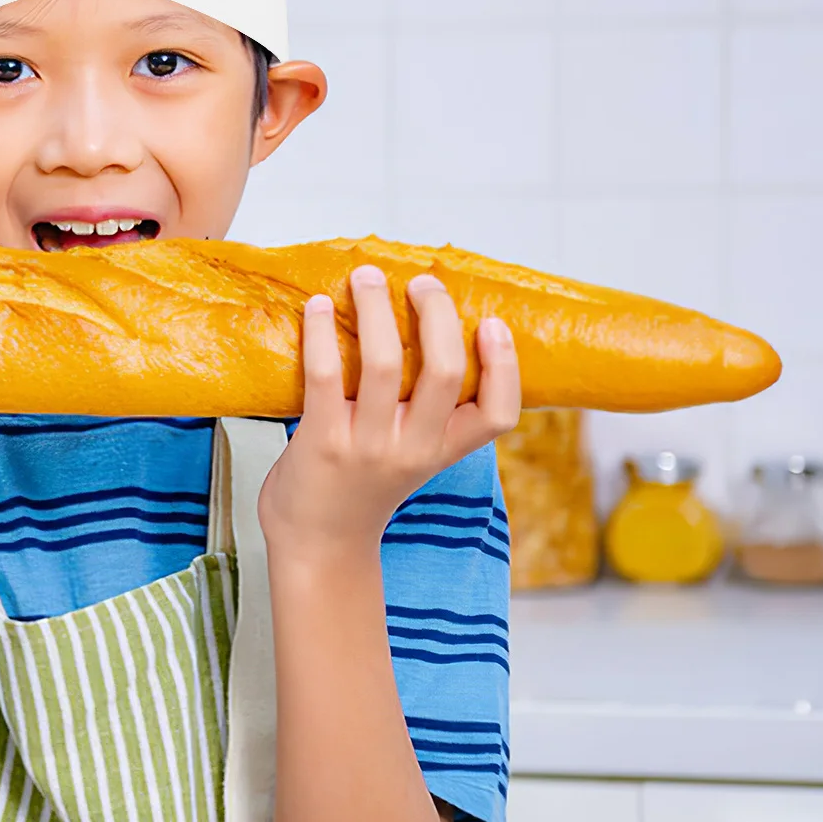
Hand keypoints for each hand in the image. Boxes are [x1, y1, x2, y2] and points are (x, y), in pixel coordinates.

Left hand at [259, 266, 520, 556]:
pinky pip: (326, 375)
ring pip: (383, 365)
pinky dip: (322, 332)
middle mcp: (413, 448)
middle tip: (421, 282)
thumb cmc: (359, 488)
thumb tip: (419, 329)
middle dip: (437, 315)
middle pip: (446, 374)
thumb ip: (422, 411)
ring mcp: (369, 446)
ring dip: (376, 309)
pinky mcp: (322, 442)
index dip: (506, 367)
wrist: (315, 544)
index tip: (493, 323)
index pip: (499, 414)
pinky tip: (320, 306)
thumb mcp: (410, 456)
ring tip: (366, 277)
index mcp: (442, 450)